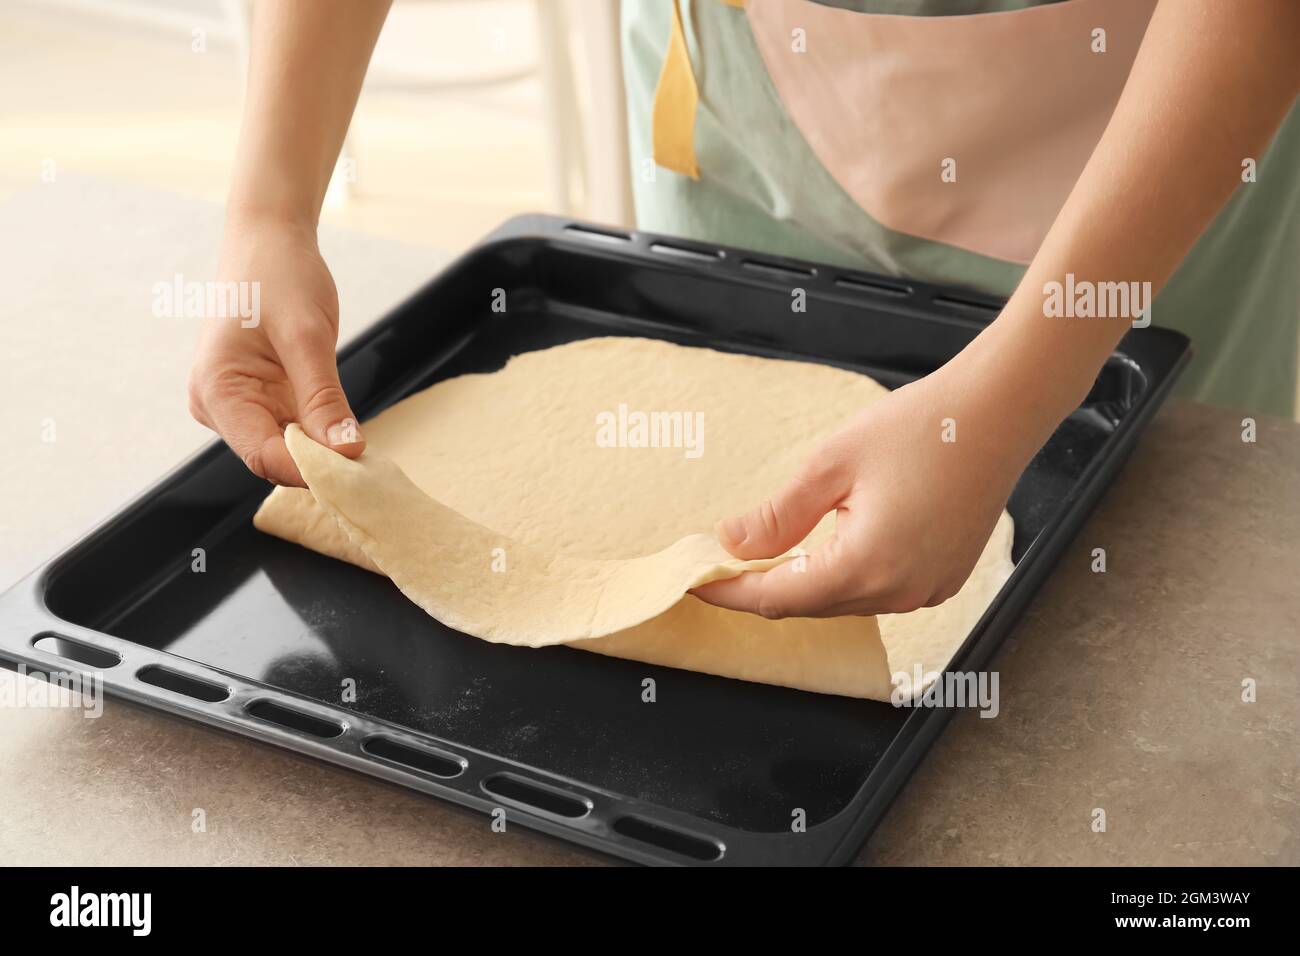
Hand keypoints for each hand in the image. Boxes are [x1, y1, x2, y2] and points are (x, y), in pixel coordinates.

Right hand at [187, 216, 363, 485]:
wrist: (269, 239)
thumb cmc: (281, 275)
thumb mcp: (307, 336)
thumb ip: (324, 397)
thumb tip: (348, 450)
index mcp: (216, 390)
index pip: (264, 455)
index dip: (310, 470)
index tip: (357, 474)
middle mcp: (217, 405)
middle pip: (273, 457)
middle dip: (320, 464)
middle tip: (370, 469)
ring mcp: (237, 403)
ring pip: (284, 448)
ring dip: (323, 451)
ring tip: (364, 452)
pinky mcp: (258, 397)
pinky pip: (291, 429)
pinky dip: (320, 434)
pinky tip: (347, 432)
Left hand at [691, 363, 1029, 617]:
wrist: (998, 413)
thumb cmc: (920, 428)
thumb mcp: (831, 465)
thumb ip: (778, 515)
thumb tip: (733, 544)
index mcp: (867, 567)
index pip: (777, 597)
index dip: (730, 592)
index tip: (695, 582)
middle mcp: (899, 593)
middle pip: (808, 605)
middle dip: (761, 586)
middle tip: (721, 561)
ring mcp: (926, 591)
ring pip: (842, 600)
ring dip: (802, 582)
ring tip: (765, 554)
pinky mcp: (942, 580)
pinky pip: (877, 591)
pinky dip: (842, 577)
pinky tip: (825, 548)